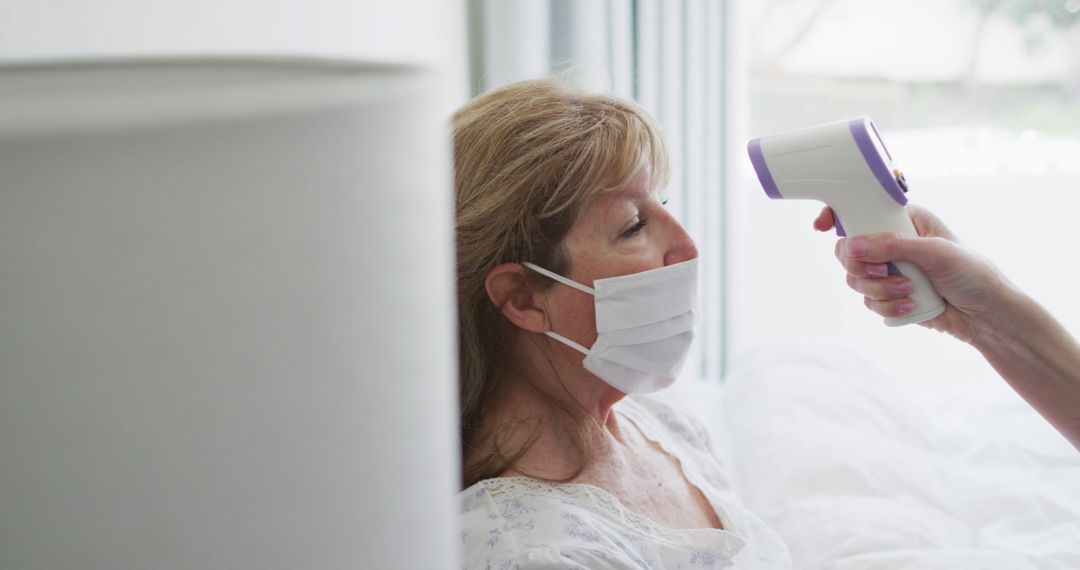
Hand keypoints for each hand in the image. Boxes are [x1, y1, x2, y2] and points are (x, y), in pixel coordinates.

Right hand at [814, 204, 1011, 342]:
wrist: (988, 315)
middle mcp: (894, 243)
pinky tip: (907, 307)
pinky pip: (868, 301)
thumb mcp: (935, 253)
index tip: (822, 227)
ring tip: (907, 292)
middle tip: (882, 271)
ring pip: (855, 278)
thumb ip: (892, 246)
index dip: (838, 215)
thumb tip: (851, 246)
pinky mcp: (890, 295)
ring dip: (878, 290)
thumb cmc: (973, 274)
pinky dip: (884, 306)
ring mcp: (891, 270)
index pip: (863, 210)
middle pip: (849, 250)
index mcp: (906, 221)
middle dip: (862, 266)